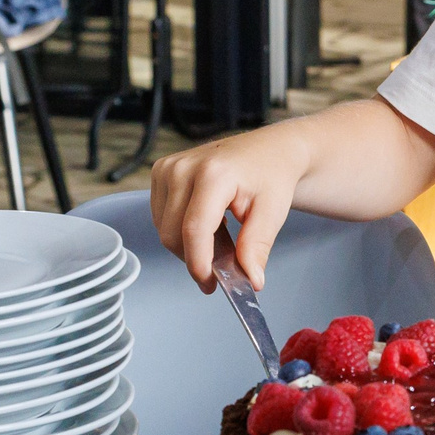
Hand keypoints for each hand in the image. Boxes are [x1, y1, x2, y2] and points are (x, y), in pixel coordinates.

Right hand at [150, 125, 312, 291]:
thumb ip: (256, 246)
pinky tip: (206, 223)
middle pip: (173, 233)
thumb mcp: (273, 212)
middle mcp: (184, 167)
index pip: (194, 229)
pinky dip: (180, 229)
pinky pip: (161, 216)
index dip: (198, 263)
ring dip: (187, 245)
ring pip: (164, 228)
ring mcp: (168, 167)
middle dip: (194, 258)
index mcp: (214, 174)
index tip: (210, 284)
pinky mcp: (161, 171)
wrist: (269, 149)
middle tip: (222, 269)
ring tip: (220, 239)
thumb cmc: (272, 176)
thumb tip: (250, 280)